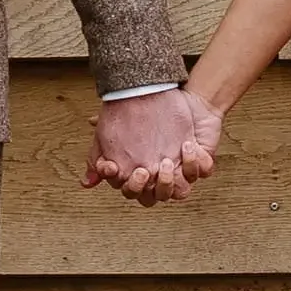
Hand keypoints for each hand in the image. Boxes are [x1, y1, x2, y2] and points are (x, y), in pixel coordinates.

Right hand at [83, 83, 219, 206]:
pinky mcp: (201, 158)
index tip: (113, 167)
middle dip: (149, 187)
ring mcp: (182, 169)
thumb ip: (100, 156)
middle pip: (156, 197)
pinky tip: (188, 146)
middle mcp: (162, 177)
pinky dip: (196, 162)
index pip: (133, 191)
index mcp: (142, 175)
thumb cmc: (137, 115)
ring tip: (167, 162)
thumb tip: (87, 182)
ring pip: (181, 191)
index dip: (127, 184)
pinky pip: (203, 170)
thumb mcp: (112, 133)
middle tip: (143, 170)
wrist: (163, 93)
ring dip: (172, 180)